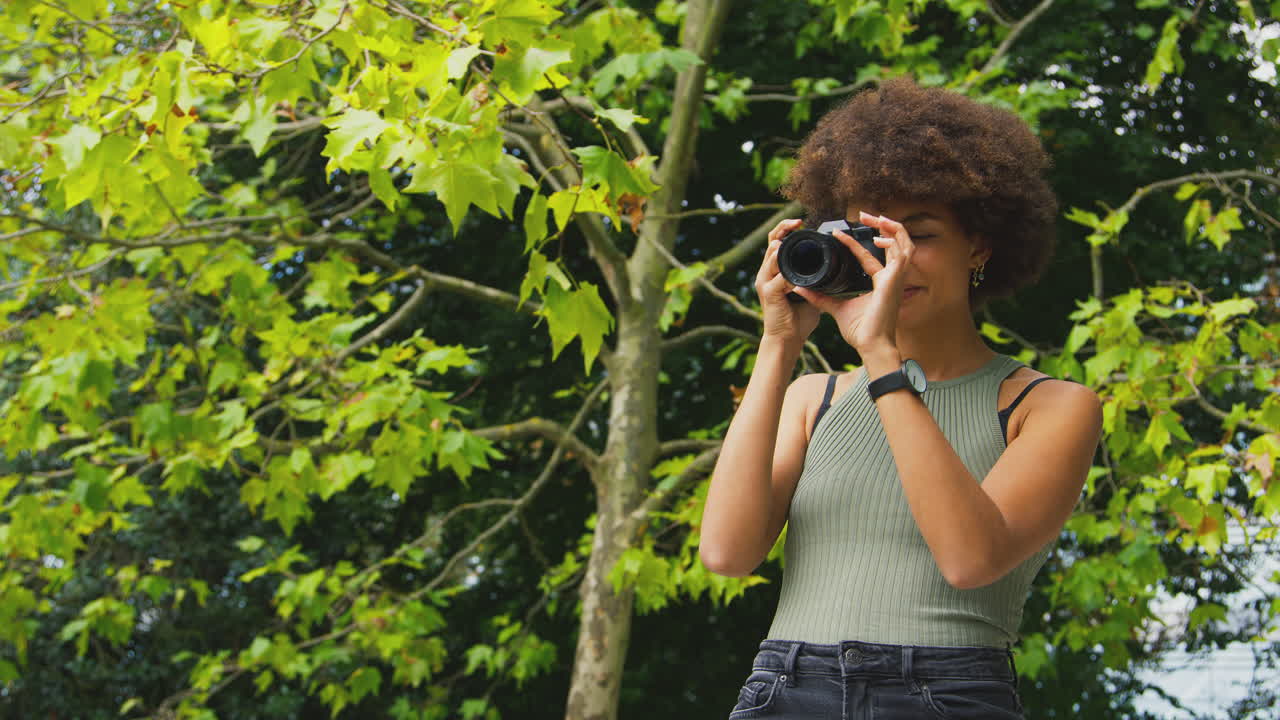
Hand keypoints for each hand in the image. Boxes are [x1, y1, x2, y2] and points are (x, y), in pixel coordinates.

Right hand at [755, 219, 820, 345]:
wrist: (788, 339)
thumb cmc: (798, 318)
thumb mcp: (809, 291)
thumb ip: (815, 278)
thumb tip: (833, 266)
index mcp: (775, 270)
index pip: (776, 241)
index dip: (786, 228)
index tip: (800, 222)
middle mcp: (766, 273)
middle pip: (771, 241)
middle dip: (784, 229)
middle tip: (798, 223)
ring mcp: (765, 282)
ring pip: (772, 256)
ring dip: (784, 248)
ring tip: (796, 242)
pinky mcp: (769, 293)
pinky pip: (778, 278)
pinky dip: (789, 273)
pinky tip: (800, 272)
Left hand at [791, 211, 913, 358]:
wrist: (871, 345)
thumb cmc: (860, 332)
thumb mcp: (836, 309)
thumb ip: (820, 297)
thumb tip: (800, 287)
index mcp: (881, 282)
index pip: (871, 255)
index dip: (857, 243)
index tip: (839, 233)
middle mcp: (892, 278)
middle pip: (896, 243)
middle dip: (885, 226)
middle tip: (866, 215)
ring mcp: (897, 278)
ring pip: (904, 244)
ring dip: (892, 228)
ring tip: (875, 217)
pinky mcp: (896, 280)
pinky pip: (899, 254)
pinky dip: (892, 241)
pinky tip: (878, 237)